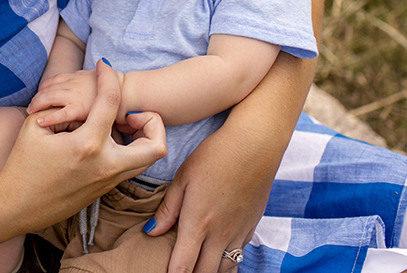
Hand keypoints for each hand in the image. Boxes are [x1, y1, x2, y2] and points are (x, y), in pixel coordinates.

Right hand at [0, 61, 166, 231]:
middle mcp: (106, 164)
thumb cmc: (22, 166)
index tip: (103, 67)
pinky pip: (131, 166)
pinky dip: (129, 149)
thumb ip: (58, 106)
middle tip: (130, 113)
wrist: (18, 207)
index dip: (107, 76)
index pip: (111, 101)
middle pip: (156, 143)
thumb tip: (74, 94)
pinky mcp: (105, 189)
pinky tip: (106, 139)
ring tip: (121, 124)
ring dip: (144, 137)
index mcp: (88, 144)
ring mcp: (109, 180)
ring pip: (148, 159)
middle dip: (151, 121)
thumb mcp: (34, 128)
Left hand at [143, 124, 270, 272]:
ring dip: (209, 271)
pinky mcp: (251, 226)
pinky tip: (218, 255)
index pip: (182, 267)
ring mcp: (238, 232)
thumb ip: (168, 209)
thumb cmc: (215, 156)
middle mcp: (220, 234)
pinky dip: (227, 261)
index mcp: (198, 223)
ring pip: (224, 269)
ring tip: (197, 265)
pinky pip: (239, 255)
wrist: (255, 145)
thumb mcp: (183, 177)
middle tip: (178, 269)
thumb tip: (151, 231)